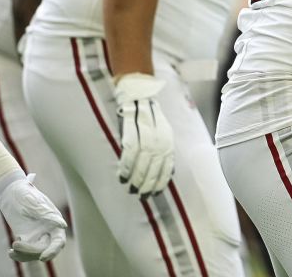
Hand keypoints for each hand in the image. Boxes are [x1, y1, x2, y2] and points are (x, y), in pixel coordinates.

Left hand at [0, 173, 67, 261]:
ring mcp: (37, 234)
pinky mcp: (26, 237)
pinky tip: (10, 252)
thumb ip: (47, 215)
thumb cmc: (24, 193)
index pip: (58, 241)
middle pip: (45, 249)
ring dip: (24, 255)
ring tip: (12, 250)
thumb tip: (63, 226)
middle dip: (32, 252)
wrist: (9, 191)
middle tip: (16, 244)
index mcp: (54, 221)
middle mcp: (48, 230)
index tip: (43, 258)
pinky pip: (25, 252)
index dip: (53, 250)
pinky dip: (19, 255)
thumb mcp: (34, 203)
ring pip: (35, 253)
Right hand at [114, 73, 173, 196]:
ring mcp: (146, 134)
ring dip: (136, 177)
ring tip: (130, 187)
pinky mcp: (133, 130)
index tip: (155, 194)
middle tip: (140, 195)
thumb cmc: (148, 118)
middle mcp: (160, 138)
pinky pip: (130, 152)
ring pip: (142, 162)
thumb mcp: (162, 134)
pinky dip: (126, 166)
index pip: (167, 166)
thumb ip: (163, 151)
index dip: (160, 182)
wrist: (138, 95)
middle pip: (154, 166)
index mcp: (169, 140)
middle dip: (147, 184)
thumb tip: (165, 174)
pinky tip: (122, 175)